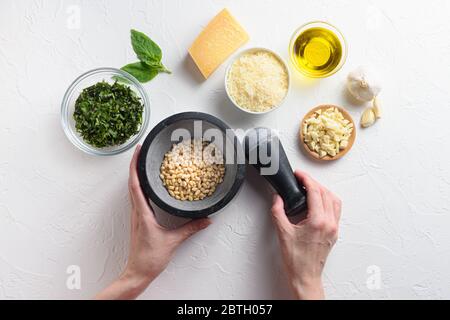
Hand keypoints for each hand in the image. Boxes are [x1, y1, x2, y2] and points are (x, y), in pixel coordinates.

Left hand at [96, 146, 211, 299]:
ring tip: (144, 162)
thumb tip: (206, 219)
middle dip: (135, 164)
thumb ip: (191, 228)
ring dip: (136, 174)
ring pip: (133, 189)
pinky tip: (148, 184)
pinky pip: (137, 197)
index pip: (135, 184)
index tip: (138, 151)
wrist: (138, 272)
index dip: (135, 166)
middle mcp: (136, 211)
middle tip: (142, 150)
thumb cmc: (150, 258)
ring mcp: (136, 215)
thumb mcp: (173, 241)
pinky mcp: (139, 219)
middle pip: (132, 182)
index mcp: (142, 213)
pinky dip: (140, 186)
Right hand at [271, 170, 340, 299]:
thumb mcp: (282, 232)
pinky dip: (328, 200)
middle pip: (325, 193)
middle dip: (313, 183)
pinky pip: (336, 210)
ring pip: (334, 200)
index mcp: (318, 221)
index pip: (315, 192)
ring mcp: (333, 228)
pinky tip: (318, 201)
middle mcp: (329, 223)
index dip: (306, 179)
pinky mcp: (334, 232)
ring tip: (310, 188)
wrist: (305, 276)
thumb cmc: (296, 259)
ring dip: (323, 190)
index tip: (299, 175)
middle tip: (302, 179)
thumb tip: (277, 198)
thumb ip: (278, 211)